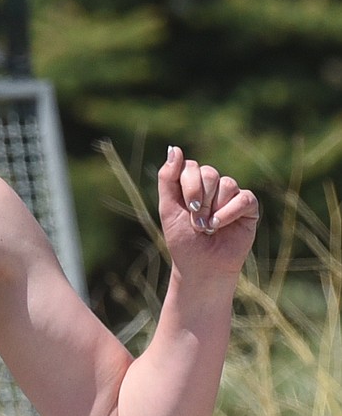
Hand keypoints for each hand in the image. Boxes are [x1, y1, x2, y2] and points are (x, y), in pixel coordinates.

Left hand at [157, 145, 259, 276]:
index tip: (186, 208)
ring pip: (227, 184)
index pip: (190, 166)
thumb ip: (168, 178)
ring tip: (208, 228)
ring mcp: (231, 195)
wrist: (201, 266)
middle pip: (209, 172)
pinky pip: (243, 198)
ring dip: (213, 209)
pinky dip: (229, 213)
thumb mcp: (168, 208)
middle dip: (199, 200)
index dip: (188, 186)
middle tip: (197, 222)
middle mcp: (212, 186)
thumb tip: (174, 148)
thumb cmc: (183, 241)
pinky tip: (221, 226)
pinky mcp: (248, 207)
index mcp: (191, 184)